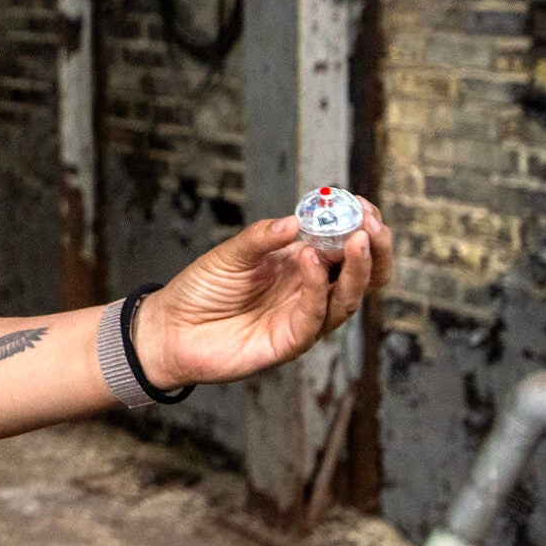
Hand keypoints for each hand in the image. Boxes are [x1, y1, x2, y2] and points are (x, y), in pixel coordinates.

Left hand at [138, 201, 390, 388]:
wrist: (171, 329)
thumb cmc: (202, 290)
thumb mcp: (230, 254)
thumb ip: (261, 238)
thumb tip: (296, 220)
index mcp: (300, 265)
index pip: (345, 246)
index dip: (359, 225)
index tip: (363, 204)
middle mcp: (309, 291)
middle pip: (360, 275)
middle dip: (374, 250)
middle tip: (372, 226)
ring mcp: (303, 318)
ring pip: (347, 298)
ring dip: (357, 269)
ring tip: (357, 238)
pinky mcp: (290, 341)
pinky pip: (314, 316)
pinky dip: (318, 289)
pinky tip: (311, 261)